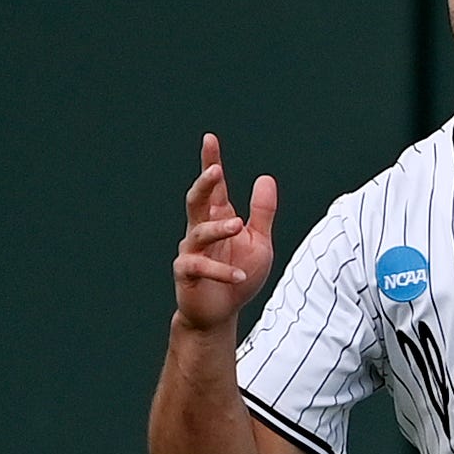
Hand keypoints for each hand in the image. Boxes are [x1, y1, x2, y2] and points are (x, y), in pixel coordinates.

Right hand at [173, 133, 276, 331]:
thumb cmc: (240, 276)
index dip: (210, 162)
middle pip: (197, 200)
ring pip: (199, 232)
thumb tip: (266, 178)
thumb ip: (262, 213)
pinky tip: (239, 277)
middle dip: (205, 183)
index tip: (210, 138)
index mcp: (219, 219)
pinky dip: (222, 272)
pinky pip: (200, 267)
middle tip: (216, 169)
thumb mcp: (259, 243)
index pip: (214, 187)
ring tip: (238, 225)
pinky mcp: (187, 274)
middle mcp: (201, 231)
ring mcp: (192, 251)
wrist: (221, 314)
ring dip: (219, 228)